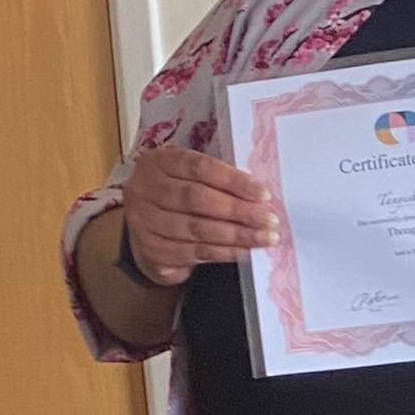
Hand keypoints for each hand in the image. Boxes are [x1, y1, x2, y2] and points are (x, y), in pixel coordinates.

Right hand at [118, 143, 278, 288]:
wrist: (145, 230)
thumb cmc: (176, 197)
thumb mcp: (187, 177)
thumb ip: (215, 179)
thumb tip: (258, 194)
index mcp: (158, 162)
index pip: (199, 168)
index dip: (233, 180)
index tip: (263, 194)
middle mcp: (144, 189)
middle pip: (197, 199)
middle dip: (238, 211)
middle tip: (269, 220)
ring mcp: (144, 222)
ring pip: (198, 229)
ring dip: (236, 235)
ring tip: (264, 238)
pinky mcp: (152, 251)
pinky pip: (195, 252)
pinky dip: (224, 253)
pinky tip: (245, 252)